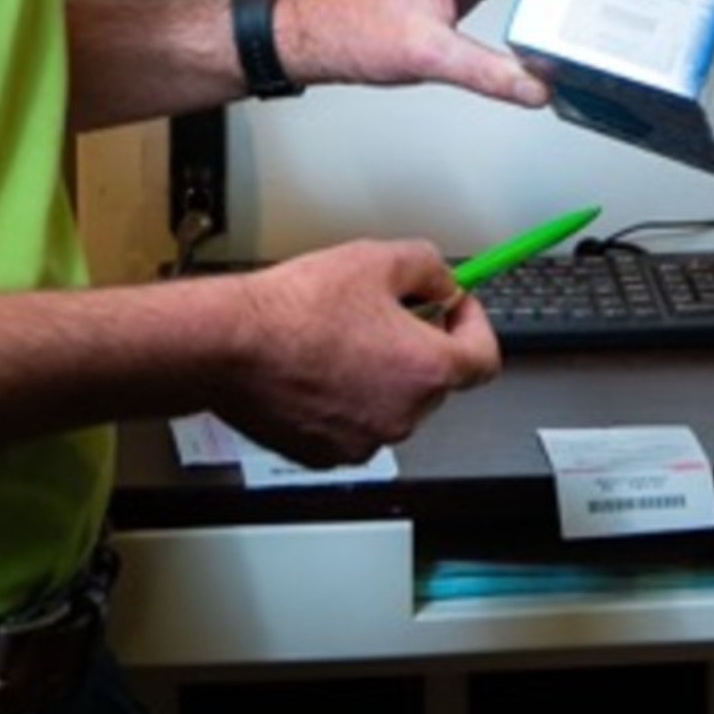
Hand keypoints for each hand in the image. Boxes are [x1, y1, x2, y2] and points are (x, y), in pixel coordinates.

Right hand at [204, 238, 500, 468]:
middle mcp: (403, 414)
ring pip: (391, 403)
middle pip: (435, 381)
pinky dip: (344, 399)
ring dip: (380, 374)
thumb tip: (442, 283)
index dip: (474, 325)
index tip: (455, 308)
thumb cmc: (295, 310)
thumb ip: (428, 268)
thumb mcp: (377, 259)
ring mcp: (363, 440)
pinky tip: (316, 367)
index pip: (484, 359)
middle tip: (387, 314)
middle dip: (419, 345)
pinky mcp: (325, 453)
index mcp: (427, 370)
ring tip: (340, 338)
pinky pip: (352, 423)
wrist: (229, 346)